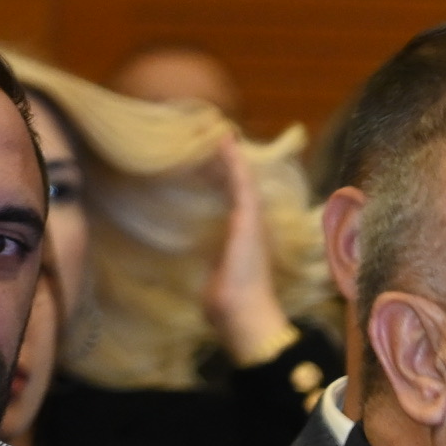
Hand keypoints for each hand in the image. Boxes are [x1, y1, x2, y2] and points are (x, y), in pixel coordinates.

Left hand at [203, 138, 297, 368]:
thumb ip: (207, 269)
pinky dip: (234, 160)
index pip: (228, 202)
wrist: (244, 315)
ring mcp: (251, 220)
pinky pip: (242, 182)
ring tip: (219, 130)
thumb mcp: (210, 279)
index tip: (206, 161)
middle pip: (235, 187)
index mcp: (238, 239)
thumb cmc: (226, 305)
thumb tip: (194, 272)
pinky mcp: (249, 217)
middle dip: (224, 164)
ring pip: (240, 179)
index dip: (219, 180)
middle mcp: (248, 226)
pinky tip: (225, 138)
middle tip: (210, 137)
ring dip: (230, 155)